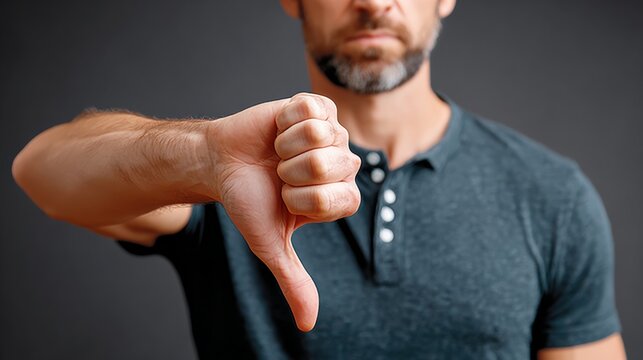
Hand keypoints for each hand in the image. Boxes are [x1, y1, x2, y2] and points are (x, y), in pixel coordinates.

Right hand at [207, 93, 360, 330]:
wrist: (221, 163)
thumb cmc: (248, 200)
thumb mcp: (271, 243)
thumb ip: (294, 280)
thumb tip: (307, 324)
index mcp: (339, 197)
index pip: (340, 199)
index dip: (304, 199)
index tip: (285, 197)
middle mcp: (342, 164)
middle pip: (330, 166)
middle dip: (292, 172)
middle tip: (279, 173)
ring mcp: (331, 133)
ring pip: (321, 137)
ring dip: (286, 147)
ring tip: (277, 152)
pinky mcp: (315, 107)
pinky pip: (311, 110)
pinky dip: (285, 121)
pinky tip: (280, 128)